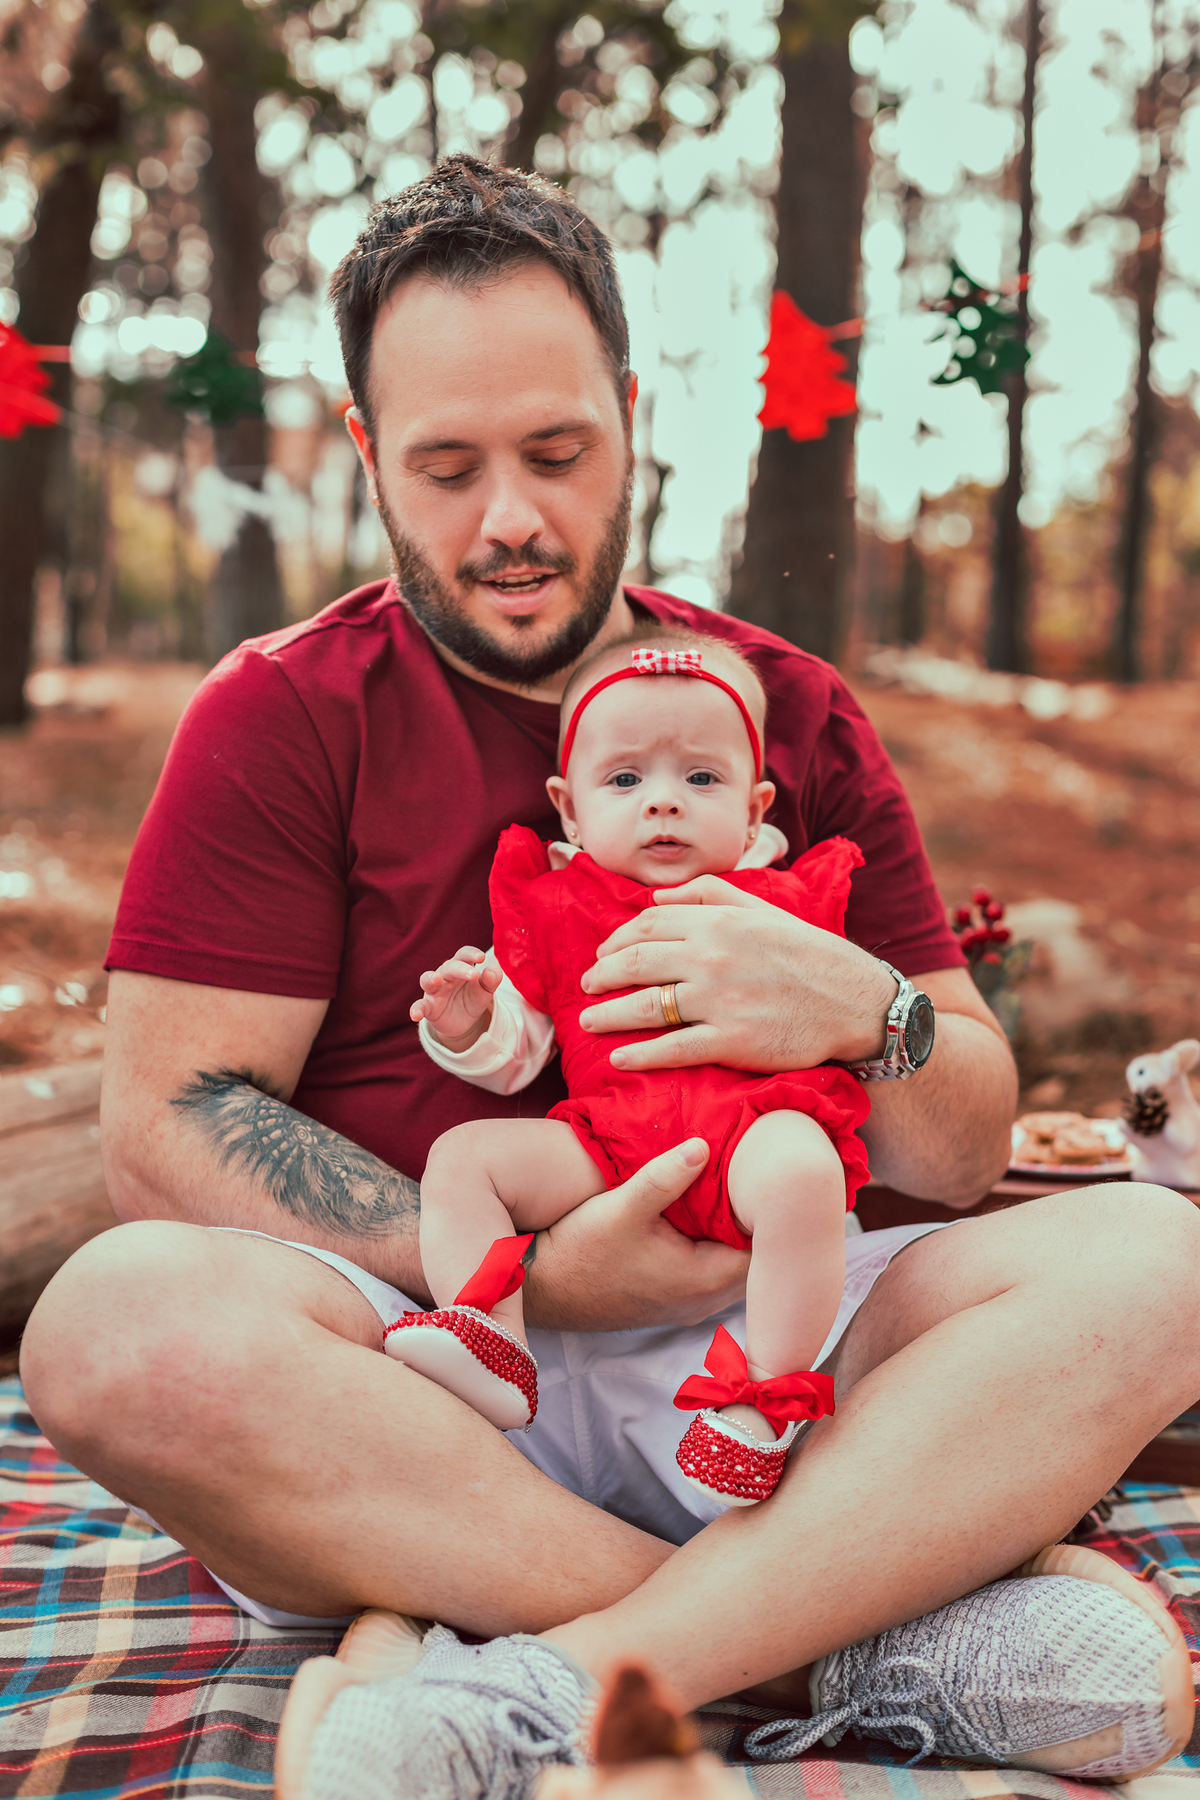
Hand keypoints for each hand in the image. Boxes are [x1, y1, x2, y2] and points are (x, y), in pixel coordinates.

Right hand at [409, 946, 500, 1050]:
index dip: (471, 954)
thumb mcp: (485, 992)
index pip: (463, 955)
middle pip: (449, 967)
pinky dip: (416, 1009)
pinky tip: (415, 1014)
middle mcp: (445, 976)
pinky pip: (420, 1006)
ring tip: (436, 980)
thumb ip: (491, 980)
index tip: (481, 958)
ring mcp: (434, 991)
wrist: (464, 1023)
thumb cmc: (472, 999)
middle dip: (460, 969)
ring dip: (431, 978)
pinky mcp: (428, 1007)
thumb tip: (492, 969)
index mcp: (460, 968)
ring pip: (427, 980)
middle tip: (474, 975)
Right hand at [522, 1138, 749, 1330]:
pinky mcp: (672, 1300)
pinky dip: (717, 1247)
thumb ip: (666, 1177)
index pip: (768, 1251)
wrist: (538, 1288)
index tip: (767, 1179)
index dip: (772, 1215)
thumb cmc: (580, 1251)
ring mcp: (688, 1304)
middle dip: (759, 1224)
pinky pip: (714, 1273)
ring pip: (734, 1268)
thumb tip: (704, 1145)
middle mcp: (704, 1300)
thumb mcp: (623, 1207)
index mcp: (704, 1279)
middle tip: (756, 1180)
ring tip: (733, 1193)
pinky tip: (704, 1217)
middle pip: (756, 1261)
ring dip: (737, 1236)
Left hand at [577, 876, 895, 1074]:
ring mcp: (720, 1000)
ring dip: (607, 1015)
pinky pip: (672, 1049)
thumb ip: (709, 894)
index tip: (602, 955)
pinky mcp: (731, 1042)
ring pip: (645, 1006)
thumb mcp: (763, 910)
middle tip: (586, 987)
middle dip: (601, 976)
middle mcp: (713, 956)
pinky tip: (619, 1058)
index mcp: (719, 921)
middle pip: (636, 962)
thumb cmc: (809, 954)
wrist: (856, 1002)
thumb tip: (656, 897)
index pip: (648, 925)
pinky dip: (639, 1054)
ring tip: (587, 1021)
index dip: (615, 940)